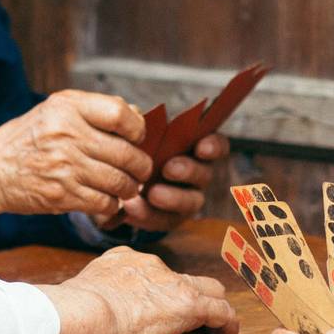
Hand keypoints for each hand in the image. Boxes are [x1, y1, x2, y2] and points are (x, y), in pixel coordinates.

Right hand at [0, 90, 152, 219]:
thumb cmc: (28, 139)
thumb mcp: (55, 111)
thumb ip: (94, 110)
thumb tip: (138, 116)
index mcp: (67, 107)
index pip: (121, 114)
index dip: (138, 129)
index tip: (137, 138)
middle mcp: (66, 134)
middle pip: (127, 153)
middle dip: (141, 166)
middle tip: (140, 170)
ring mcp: (65, 166)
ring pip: (120, 181)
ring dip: (129, 188)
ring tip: (126, 186)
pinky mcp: (62, 195)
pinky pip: (105, 202)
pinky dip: (112, 203)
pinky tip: (106, 198)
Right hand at [37, 246, 239, 333]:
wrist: (86, 310)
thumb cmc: (76, 310)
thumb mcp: (85, 291)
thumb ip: (95, 294)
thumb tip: (91, 311)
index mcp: (126, 259)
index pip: (153, 271)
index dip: (161, 288)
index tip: (160, 305)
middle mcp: (153, 265)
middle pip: (186, 277)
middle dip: (194, 293)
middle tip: (195, 316)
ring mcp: (173, 283)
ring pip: (208, 290)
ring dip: (213, 308)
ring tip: (217, 328)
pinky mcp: (190, 304)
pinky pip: (220, 311)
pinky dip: (227, 322)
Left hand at [93, 132, 229, 234]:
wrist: (116, 178)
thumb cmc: (134, 149)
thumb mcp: (135, 134)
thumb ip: (139, 124)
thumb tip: (134, 113)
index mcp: (196, 148)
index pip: (217, 146)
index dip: (213, 146)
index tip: (201, 147)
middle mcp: (198, 175)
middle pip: (205, 174)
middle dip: (189, 171)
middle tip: (169, 168)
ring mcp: (187, 199)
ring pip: (191, 201)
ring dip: (172, 197)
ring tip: (152, 193)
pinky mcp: (169, 219)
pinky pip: (164, 220)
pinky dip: (148, 214)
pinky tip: (132, 207)